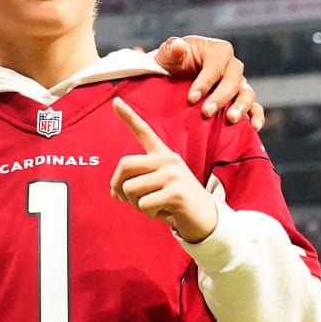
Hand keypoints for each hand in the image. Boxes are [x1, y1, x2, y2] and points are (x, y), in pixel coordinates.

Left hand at [110, 98, 218, 241]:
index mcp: (164, 155)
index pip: (144, 131)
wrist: (206, 220)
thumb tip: (114, 192)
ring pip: (131, 189)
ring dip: (137, 204)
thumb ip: (136, 184)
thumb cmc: (178, 204)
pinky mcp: (176, 192)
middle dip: (118, 185)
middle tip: (124, 199)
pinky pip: (144, 204)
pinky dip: (150, 213)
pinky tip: (166, 212)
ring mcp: (173, 174)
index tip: (116, 101)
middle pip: (125, 164)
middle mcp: (169, 159)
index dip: (128, 116)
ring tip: (157, 205)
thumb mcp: (156, 189)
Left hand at [153, 35, 263, 130]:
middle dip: (220, 97)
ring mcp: (239, 84)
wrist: (173, 78)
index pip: (215, 66)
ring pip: (247, 93)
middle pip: (233, 80)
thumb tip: (179, 47)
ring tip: (231, 119)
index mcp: (218, 50)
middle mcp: (232, 66)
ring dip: (241, 107)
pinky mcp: (240, 100)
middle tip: (206, 112)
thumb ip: (172, 48)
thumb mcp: (168, 54)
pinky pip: (254, 108)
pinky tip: (253, 128)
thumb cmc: (171, 63)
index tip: (191, 98)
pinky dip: (256, 117)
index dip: (205, 82)